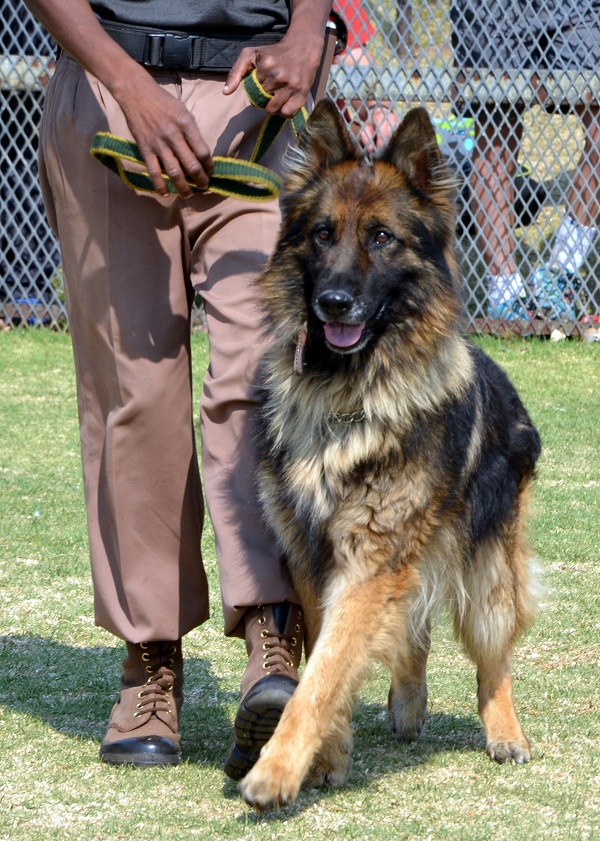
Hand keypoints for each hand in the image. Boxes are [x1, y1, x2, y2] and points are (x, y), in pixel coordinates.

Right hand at [114, 70, 213, 197]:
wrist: (136, 93)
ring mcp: (158, 144)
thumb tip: (200, 152)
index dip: (209, 165)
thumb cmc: (163, 101)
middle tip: (204, 186)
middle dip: (200, 180)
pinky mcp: (145, 149)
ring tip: (189, 194)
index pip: (203, 151)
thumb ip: (192, 130)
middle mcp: (173, 135)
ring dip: (183, 187)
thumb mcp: (183, 110)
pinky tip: (166, 194)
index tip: (211, 171)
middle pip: (191, 165)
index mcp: (186, 124)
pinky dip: (160, 185)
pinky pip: (154, 172)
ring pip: (174, 172)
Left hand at [224, 31, 323, 117]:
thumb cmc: (274, 52)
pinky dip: (285, 112)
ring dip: (274, 108)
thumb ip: (236, 72)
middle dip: (265, 99)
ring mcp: (291, 86)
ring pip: (275, 111)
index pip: (253, 92)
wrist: (302, 48)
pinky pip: (288, 114)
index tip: (263, 83)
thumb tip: (225, 92)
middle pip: (263, 103)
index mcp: (265, 66)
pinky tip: (286, 103)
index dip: (256, 91)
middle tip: (272, 89)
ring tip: (278, 97)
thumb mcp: (251, 55)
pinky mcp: (302, 94)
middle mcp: (278, 76)